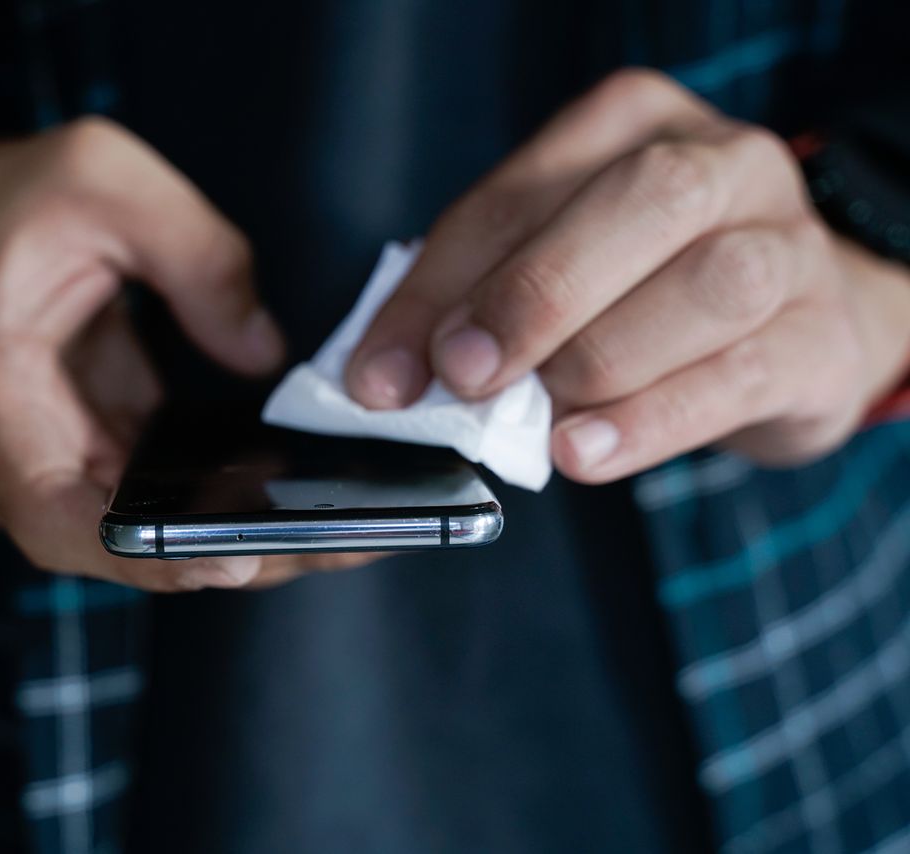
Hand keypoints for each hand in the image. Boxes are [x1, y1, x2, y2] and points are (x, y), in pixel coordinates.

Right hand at [0, 118, 372, 589]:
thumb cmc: (7, 198)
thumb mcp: (105, 177)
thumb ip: (196, 256)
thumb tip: (262, 352)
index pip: (53, 512)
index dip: (139, 554)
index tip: (231, 562)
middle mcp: (9, 447)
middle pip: (114, 545)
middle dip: (224, 558)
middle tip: (333, 546)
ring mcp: (49, 457)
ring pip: (140, 533)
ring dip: (234, 540)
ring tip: (340, 531)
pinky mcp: (88, 449)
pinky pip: (153, 496)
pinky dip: (220, 501)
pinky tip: (298, 490)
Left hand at [347, 69, 909, 482]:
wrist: (795, 321)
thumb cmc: (645, 288)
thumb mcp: (556, 268)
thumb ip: (474, 302)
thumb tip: (385, 377)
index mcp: (631, 124)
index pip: (518, 193)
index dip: (439, 288)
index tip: (383, 374)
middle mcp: (723, 164)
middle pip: (638, 203)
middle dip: (534, 294)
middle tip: (464, 375)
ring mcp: (788, 245)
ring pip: (706, 287)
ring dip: (600, 361)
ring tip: (538, 424)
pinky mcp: (820, 338)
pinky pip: (740, 377)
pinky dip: (651, 422)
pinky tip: (586, 451)